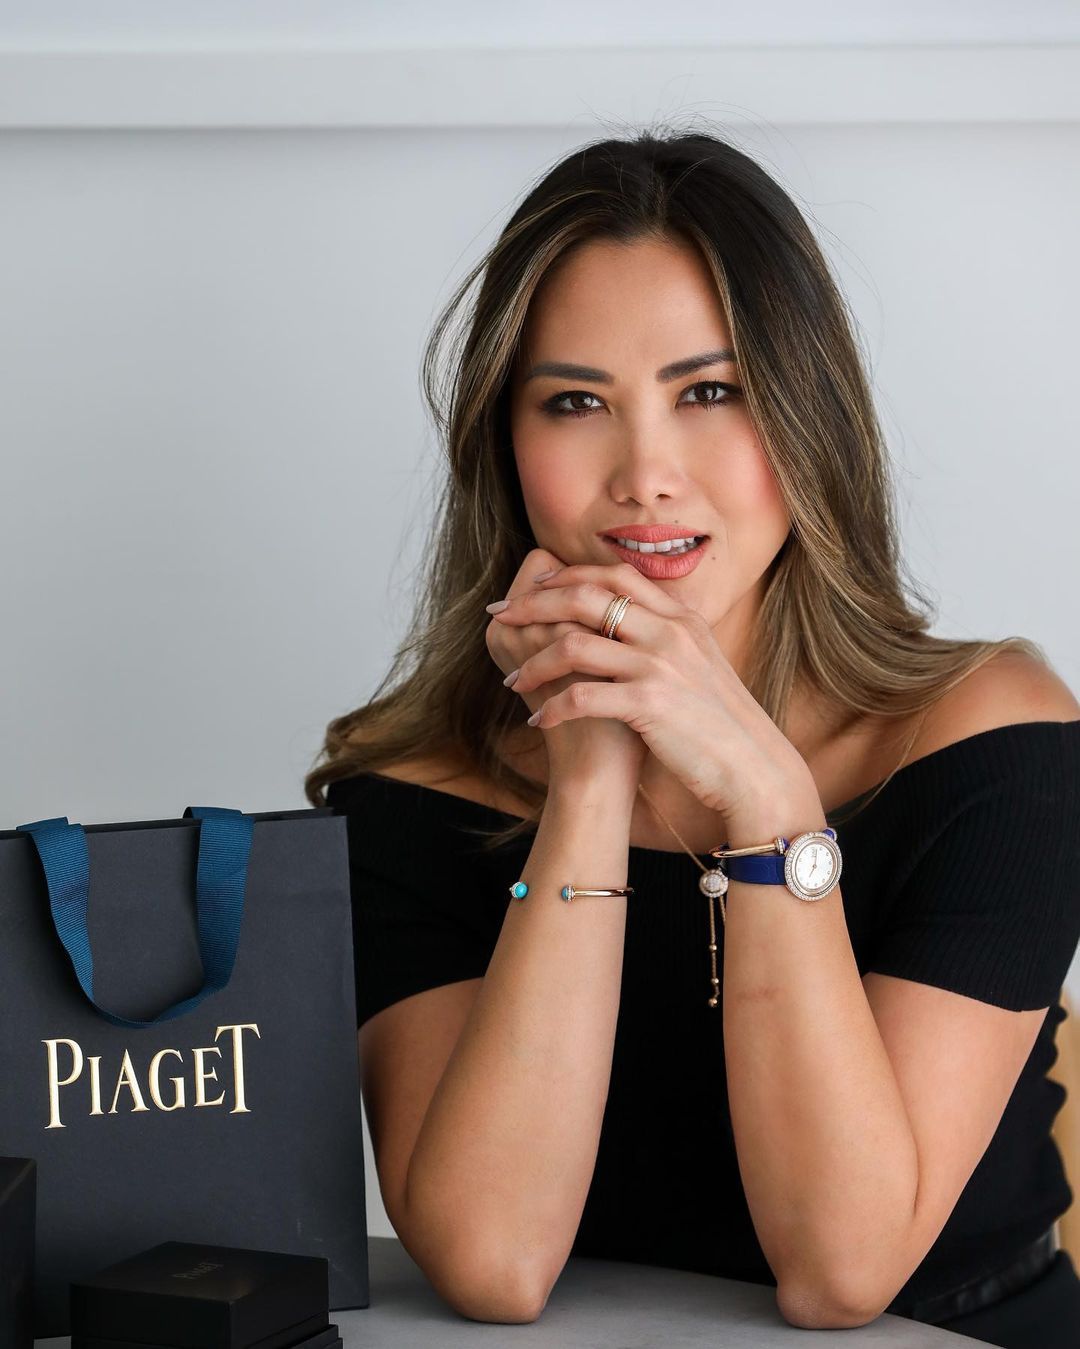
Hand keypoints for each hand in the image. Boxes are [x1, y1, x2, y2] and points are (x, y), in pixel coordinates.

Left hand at [487, 558, 811, 821]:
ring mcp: (660, 665)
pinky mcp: (650, 703)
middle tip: (501, 617)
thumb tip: (627, 627)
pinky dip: (554, 706)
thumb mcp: (702, 665)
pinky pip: (583, 695)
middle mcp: (670, 632)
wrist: (753, 767)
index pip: (615, 575)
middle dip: (534, 604)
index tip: (534, 589)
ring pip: (576, 643)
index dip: (569, 576)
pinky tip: (539, 720)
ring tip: (514, 680)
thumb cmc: (721, 724)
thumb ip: (667, 639)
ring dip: (535, 661)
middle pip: (586, 597)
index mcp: (680, 619)